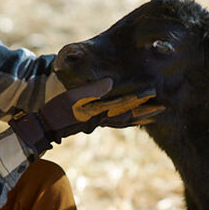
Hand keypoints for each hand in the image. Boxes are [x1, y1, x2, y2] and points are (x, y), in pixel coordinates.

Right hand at [10, 79, 161, 155]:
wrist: (44, 127)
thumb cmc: (55, 110)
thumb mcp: (70, 96)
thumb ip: (90, 89)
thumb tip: (110, 82)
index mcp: (96, 112)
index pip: (122, 104)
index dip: (138, 98)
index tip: (153, 91)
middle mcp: (101, 119)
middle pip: (129, 115)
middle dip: (146, 111)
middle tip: (164, 107)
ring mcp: (98, 122)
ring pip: (125, 120)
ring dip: (142, 117)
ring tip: (156, 113)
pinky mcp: (94, 122)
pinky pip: (117, 122)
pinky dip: (130, 120)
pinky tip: (137, 117)